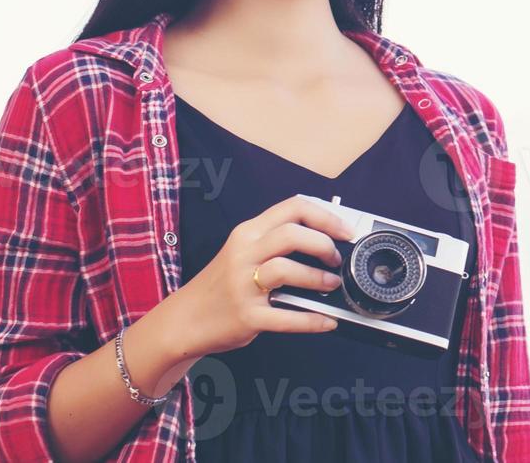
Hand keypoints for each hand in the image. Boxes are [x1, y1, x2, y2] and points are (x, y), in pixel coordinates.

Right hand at [166, 194, 354, 355]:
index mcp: (248, 233)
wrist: (183, 320)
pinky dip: (313, 320)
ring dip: (318, 278)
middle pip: (292, 234)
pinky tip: (326, 321)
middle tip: (336, 259)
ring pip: (288, 270)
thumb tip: (325, 239)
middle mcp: (244, 254)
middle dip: (324, 245)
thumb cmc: (221, 285)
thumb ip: (274, 241)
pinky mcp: (246, 317)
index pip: (293, 208)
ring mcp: (243, 286)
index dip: (326, 217)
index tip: (346, 231)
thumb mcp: (242, 251)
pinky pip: (287, 317)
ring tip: (331, 285)